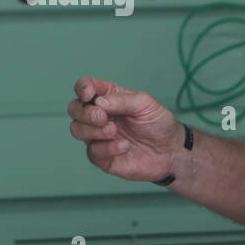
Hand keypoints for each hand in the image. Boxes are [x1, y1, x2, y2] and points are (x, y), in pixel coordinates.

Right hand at [67, 77, 181, 183]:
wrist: (170, 151)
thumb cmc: (158, 123)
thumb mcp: (145, 103)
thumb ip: (122, 100)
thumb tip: (98, 102)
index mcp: (108, 98)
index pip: (84, 87)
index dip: (82, 89)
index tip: (90, 95)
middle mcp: (99, 116)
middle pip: (74, 109)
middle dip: (85, 113)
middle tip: (103, 118)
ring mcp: (98, 137)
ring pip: (77, 130)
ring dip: (93, 131)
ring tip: (114, 131)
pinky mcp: (102, 157)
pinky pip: (93, 152)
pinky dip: (107, 148)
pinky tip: (124, 146)